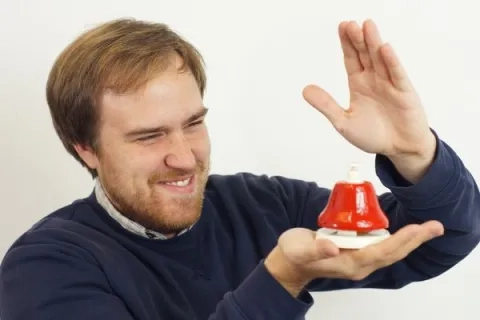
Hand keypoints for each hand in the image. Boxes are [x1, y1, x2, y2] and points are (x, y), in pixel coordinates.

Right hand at [264, 221, 443, 296]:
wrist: (291, 263)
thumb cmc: (294, 254)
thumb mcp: (299, 249)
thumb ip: (315, 249)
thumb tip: (332, 248)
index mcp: (348, 263)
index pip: (380, 252)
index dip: (400, 240)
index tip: (418, 229)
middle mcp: (359, 264)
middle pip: (393, 253)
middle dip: (415, 240)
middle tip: (435, 226)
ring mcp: (359, 260)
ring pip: (391, 251)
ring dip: (410, 240)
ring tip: (428, 228)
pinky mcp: (357, 253)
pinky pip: (383, 247)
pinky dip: (398, 239)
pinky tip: (407, 232)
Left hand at [302, 19, 434, 158]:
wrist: (399, 149)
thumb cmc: (374, 135)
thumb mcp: (343, 122)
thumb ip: (326, 105)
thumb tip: (306, 90)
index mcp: (359, 84)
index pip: (351, 59)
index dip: (346, 43)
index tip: (341, 27)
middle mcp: (374, 80)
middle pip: (364, 55)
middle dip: (357, 39)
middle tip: (349, 24)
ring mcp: (390, 84)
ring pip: (380, 60)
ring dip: (374, 43)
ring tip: (367, 26)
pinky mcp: (404, 93)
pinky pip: (397, 75)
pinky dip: (391, 62)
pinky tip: (384, 48)